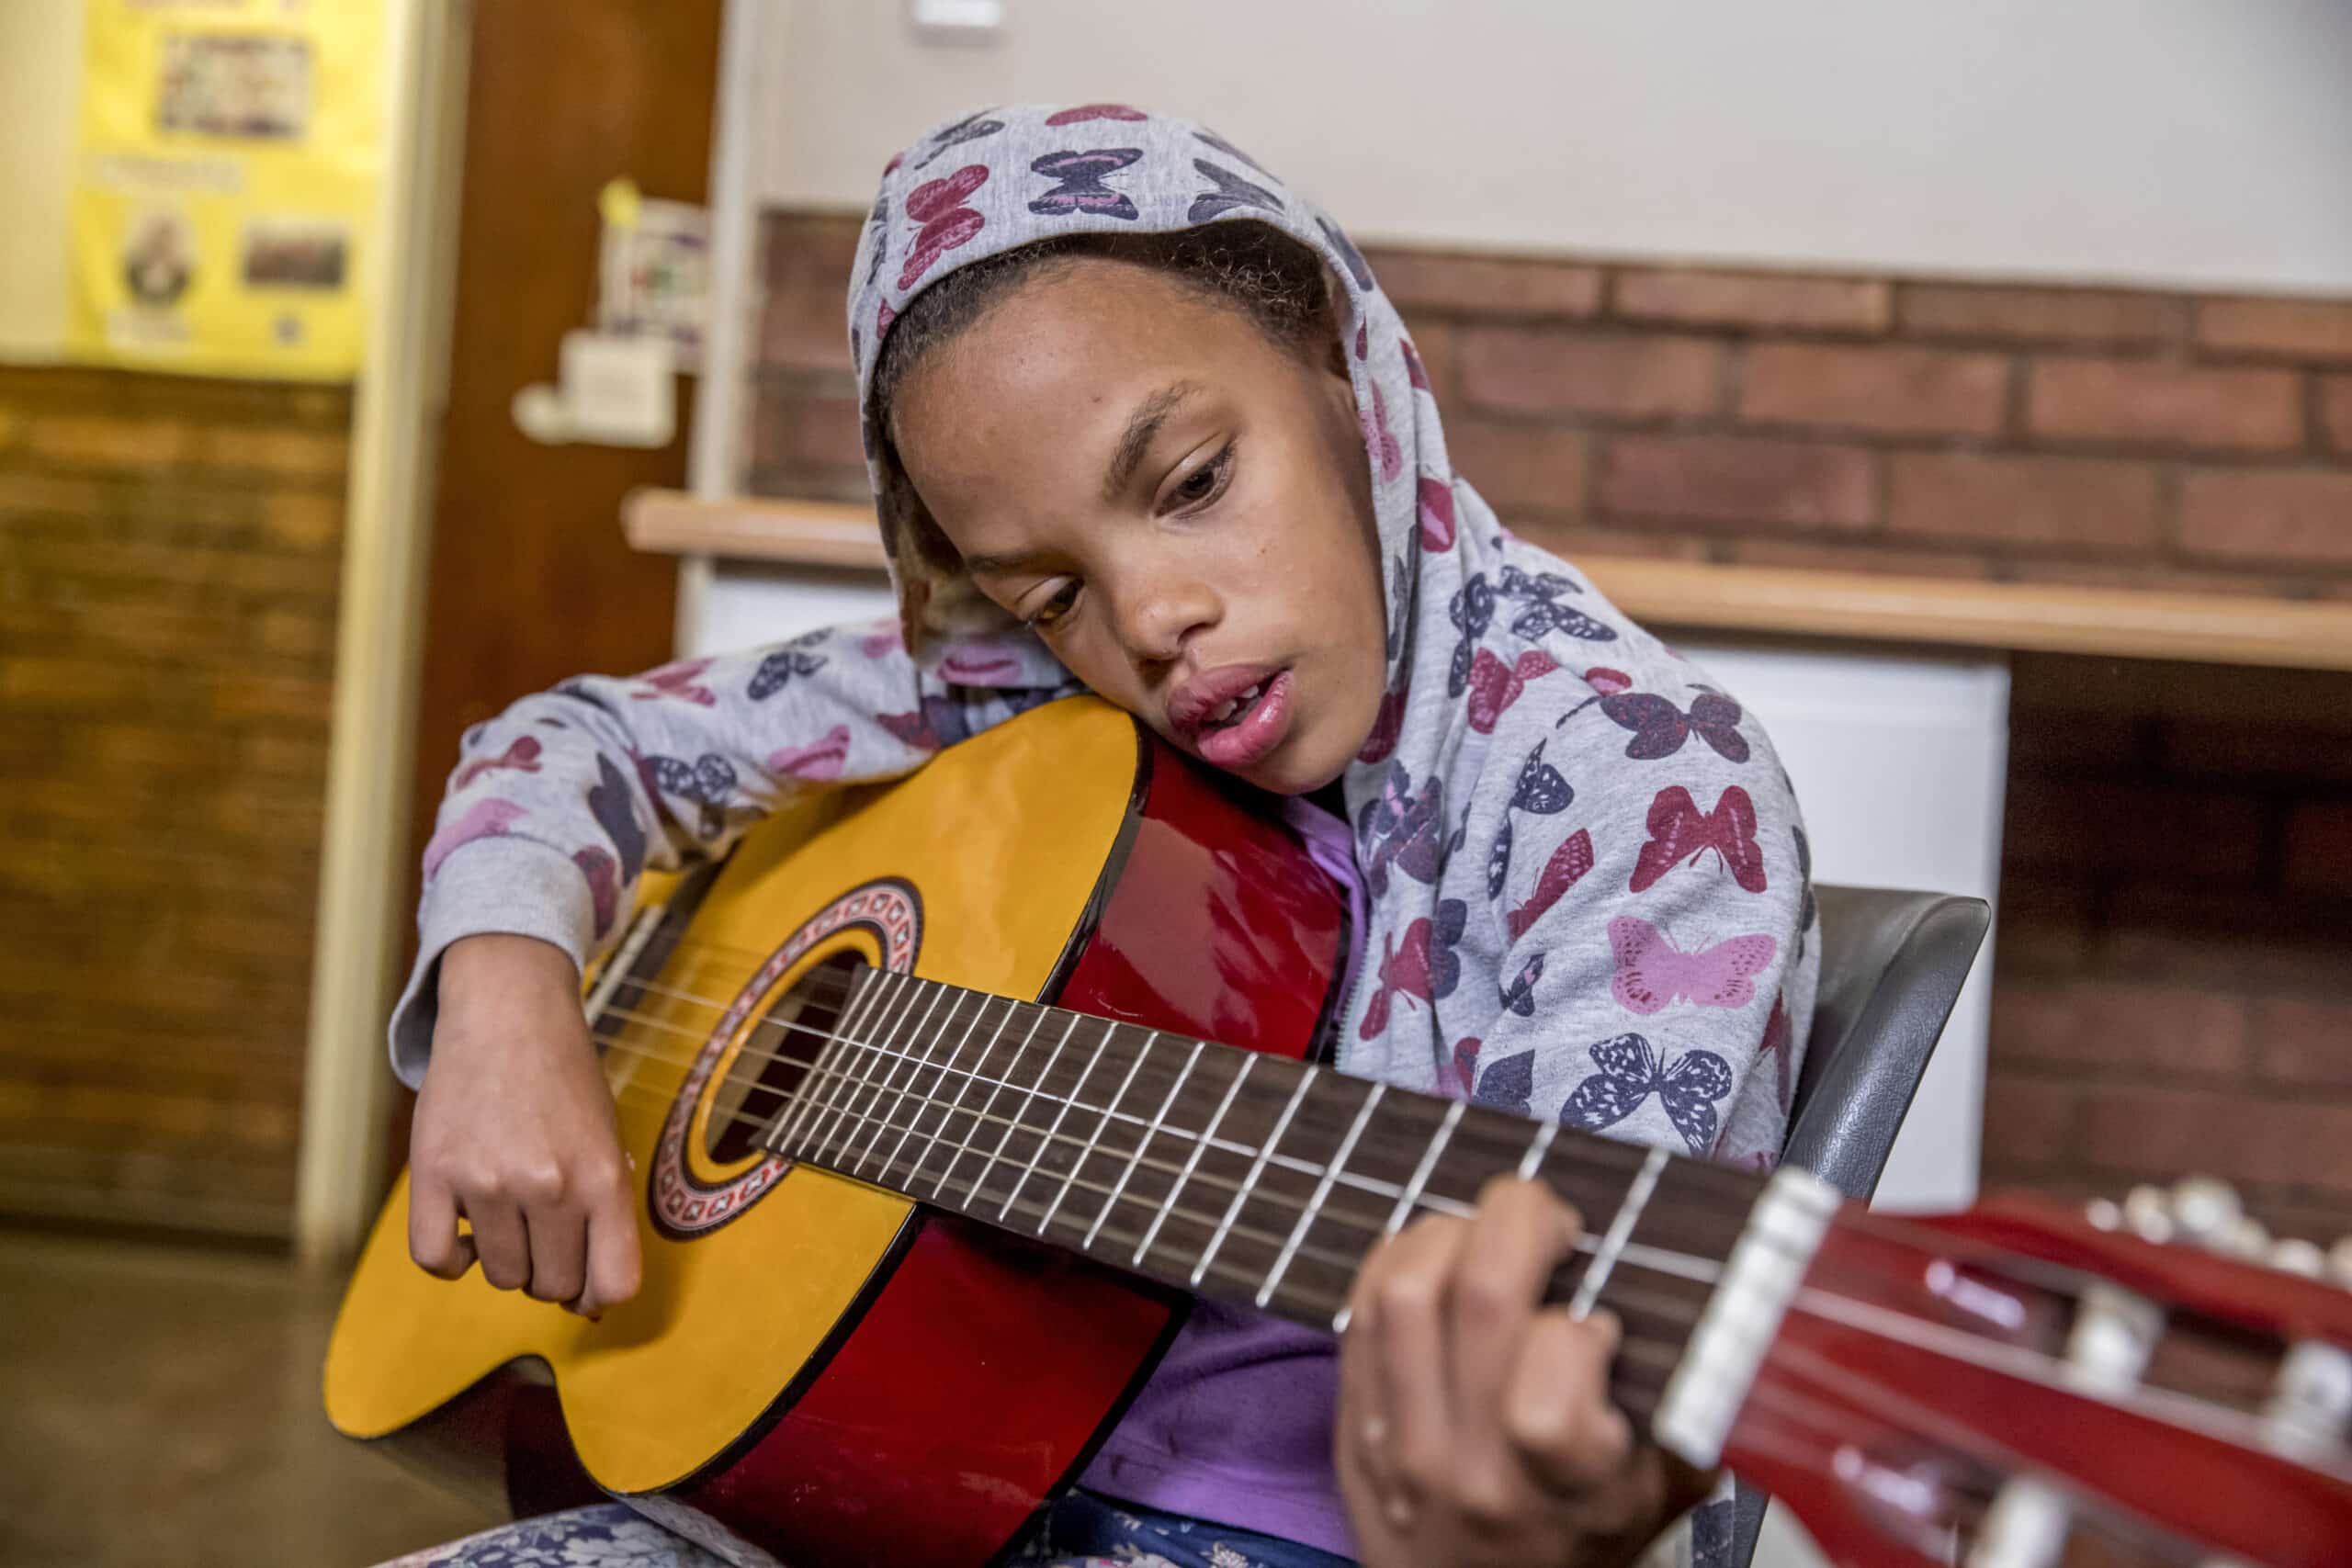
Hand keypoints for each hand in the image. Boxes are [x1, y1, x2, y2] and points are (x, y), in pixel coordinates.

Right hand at [407, 933, 641, 1315]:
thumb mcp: (607, 1137)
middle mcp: (549, 1186)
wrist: (509, 1014)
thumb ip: (606, 1210)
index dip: (600, 1297)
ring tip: (507, 1218)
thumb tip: (595, 1298)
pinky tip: (464, 1231)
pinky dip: (451, 1260)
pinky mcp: (432, 1173)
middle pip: (553, 1285)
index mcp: (604, 1178)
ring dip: (505, 1261)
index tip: (586, 1288)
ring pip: (500, 1276)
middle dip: (551, 1273)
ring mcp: (487, 1182)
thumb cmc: (565, 1079)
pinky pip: (435, 1259)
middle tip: (543, 1237)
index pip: (615, 1284)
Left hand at [1336, 1175, 1714, 1567]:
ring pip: (1406, 1292)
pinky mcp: (1353, 1426)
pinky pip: (1359, 1312)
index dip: (1581, 1326)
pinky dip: (1396, 1260)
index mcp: (1568, 1492)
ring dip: (1449, 1231)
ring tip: (1484, 1234)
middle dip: (1519, 1219)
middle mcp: (1478, 1470)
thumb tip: (1706, 1299)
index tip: (1596, 1322)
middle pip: (1479, 1298)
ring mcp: (1404, 1448)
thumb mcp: (1663, 1489)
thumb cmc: (1584, 1536)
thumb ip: (1682, 1403)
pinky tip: (1436, 1257)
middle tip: (1545, 1216)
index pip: (1556, 1385)